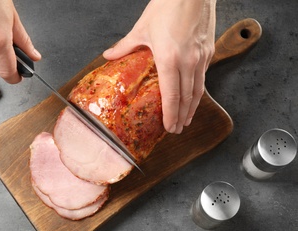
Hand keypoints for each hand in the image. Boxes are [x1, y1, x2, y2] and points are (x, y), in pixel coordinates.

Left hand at [103, 0, 215, 133]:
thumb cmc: (168, 6)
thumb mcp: (142, 28)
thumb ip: (125, 46)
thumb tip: (109, 56)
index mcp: (169, 58)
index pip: (171, 95)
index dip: (170, 114)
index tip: (168, 127)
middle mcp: (188, 61)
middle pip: (186, 97)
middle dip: (181, 116)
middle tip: (177, 129)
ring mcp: (201, 57)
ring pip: (198, 89)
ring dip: (193, 107)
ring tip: (187, 119)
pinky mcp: (208, 51)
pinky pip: (204, 77)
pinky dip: (199, 91)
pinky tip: (194, 96)